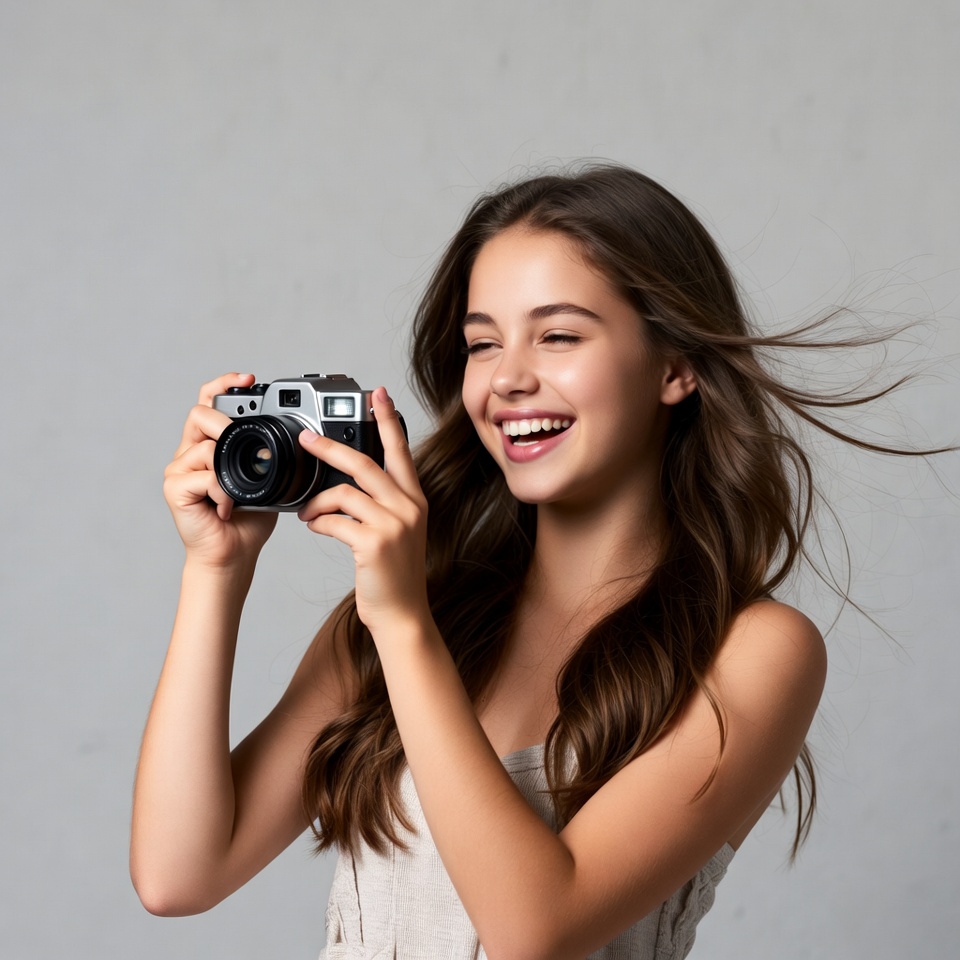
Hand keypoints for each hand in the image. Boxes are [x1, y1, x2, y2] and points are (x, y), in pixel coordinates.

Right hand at [163, 373, 277, 567]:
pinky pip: (203, 475)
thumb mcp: (266, 479)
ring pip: (205, 446)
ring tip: (237, 493)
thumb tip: (292, 435)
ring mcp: (179, 470)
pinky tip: (227, 508)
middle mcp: (190, 453)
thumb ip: (267, 455)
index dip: (225, 384)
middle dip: (225, 423)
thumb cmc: (247, 518)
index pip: (210, 402)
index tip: (248, 378)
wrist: (232, 554)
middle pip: (200, 415)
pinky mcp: (174, 488)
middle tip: (242, 441)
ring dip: (229, 467)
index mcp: (210, 445)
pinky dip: (222, 491)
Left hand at [296, 387, 428, 633]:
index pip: (400, 450)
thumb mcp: (399, 531)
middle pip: (364, 463)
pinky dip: (318, 522)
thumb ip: (382, 503)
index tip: (378, 394)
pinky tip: (315, 527)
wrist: (402, 614)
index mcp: (415, 499)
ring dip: (316, 500)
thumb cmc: (393, 574)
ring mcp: (393, 525)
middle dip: (330, 447)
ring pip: (343, 492)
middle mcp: (409, 507)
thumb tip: (345, 482)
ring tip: (306, 512)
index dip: (388, 420)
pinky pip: (334, 521)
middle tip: (306, 439)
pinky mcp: (374, 544)